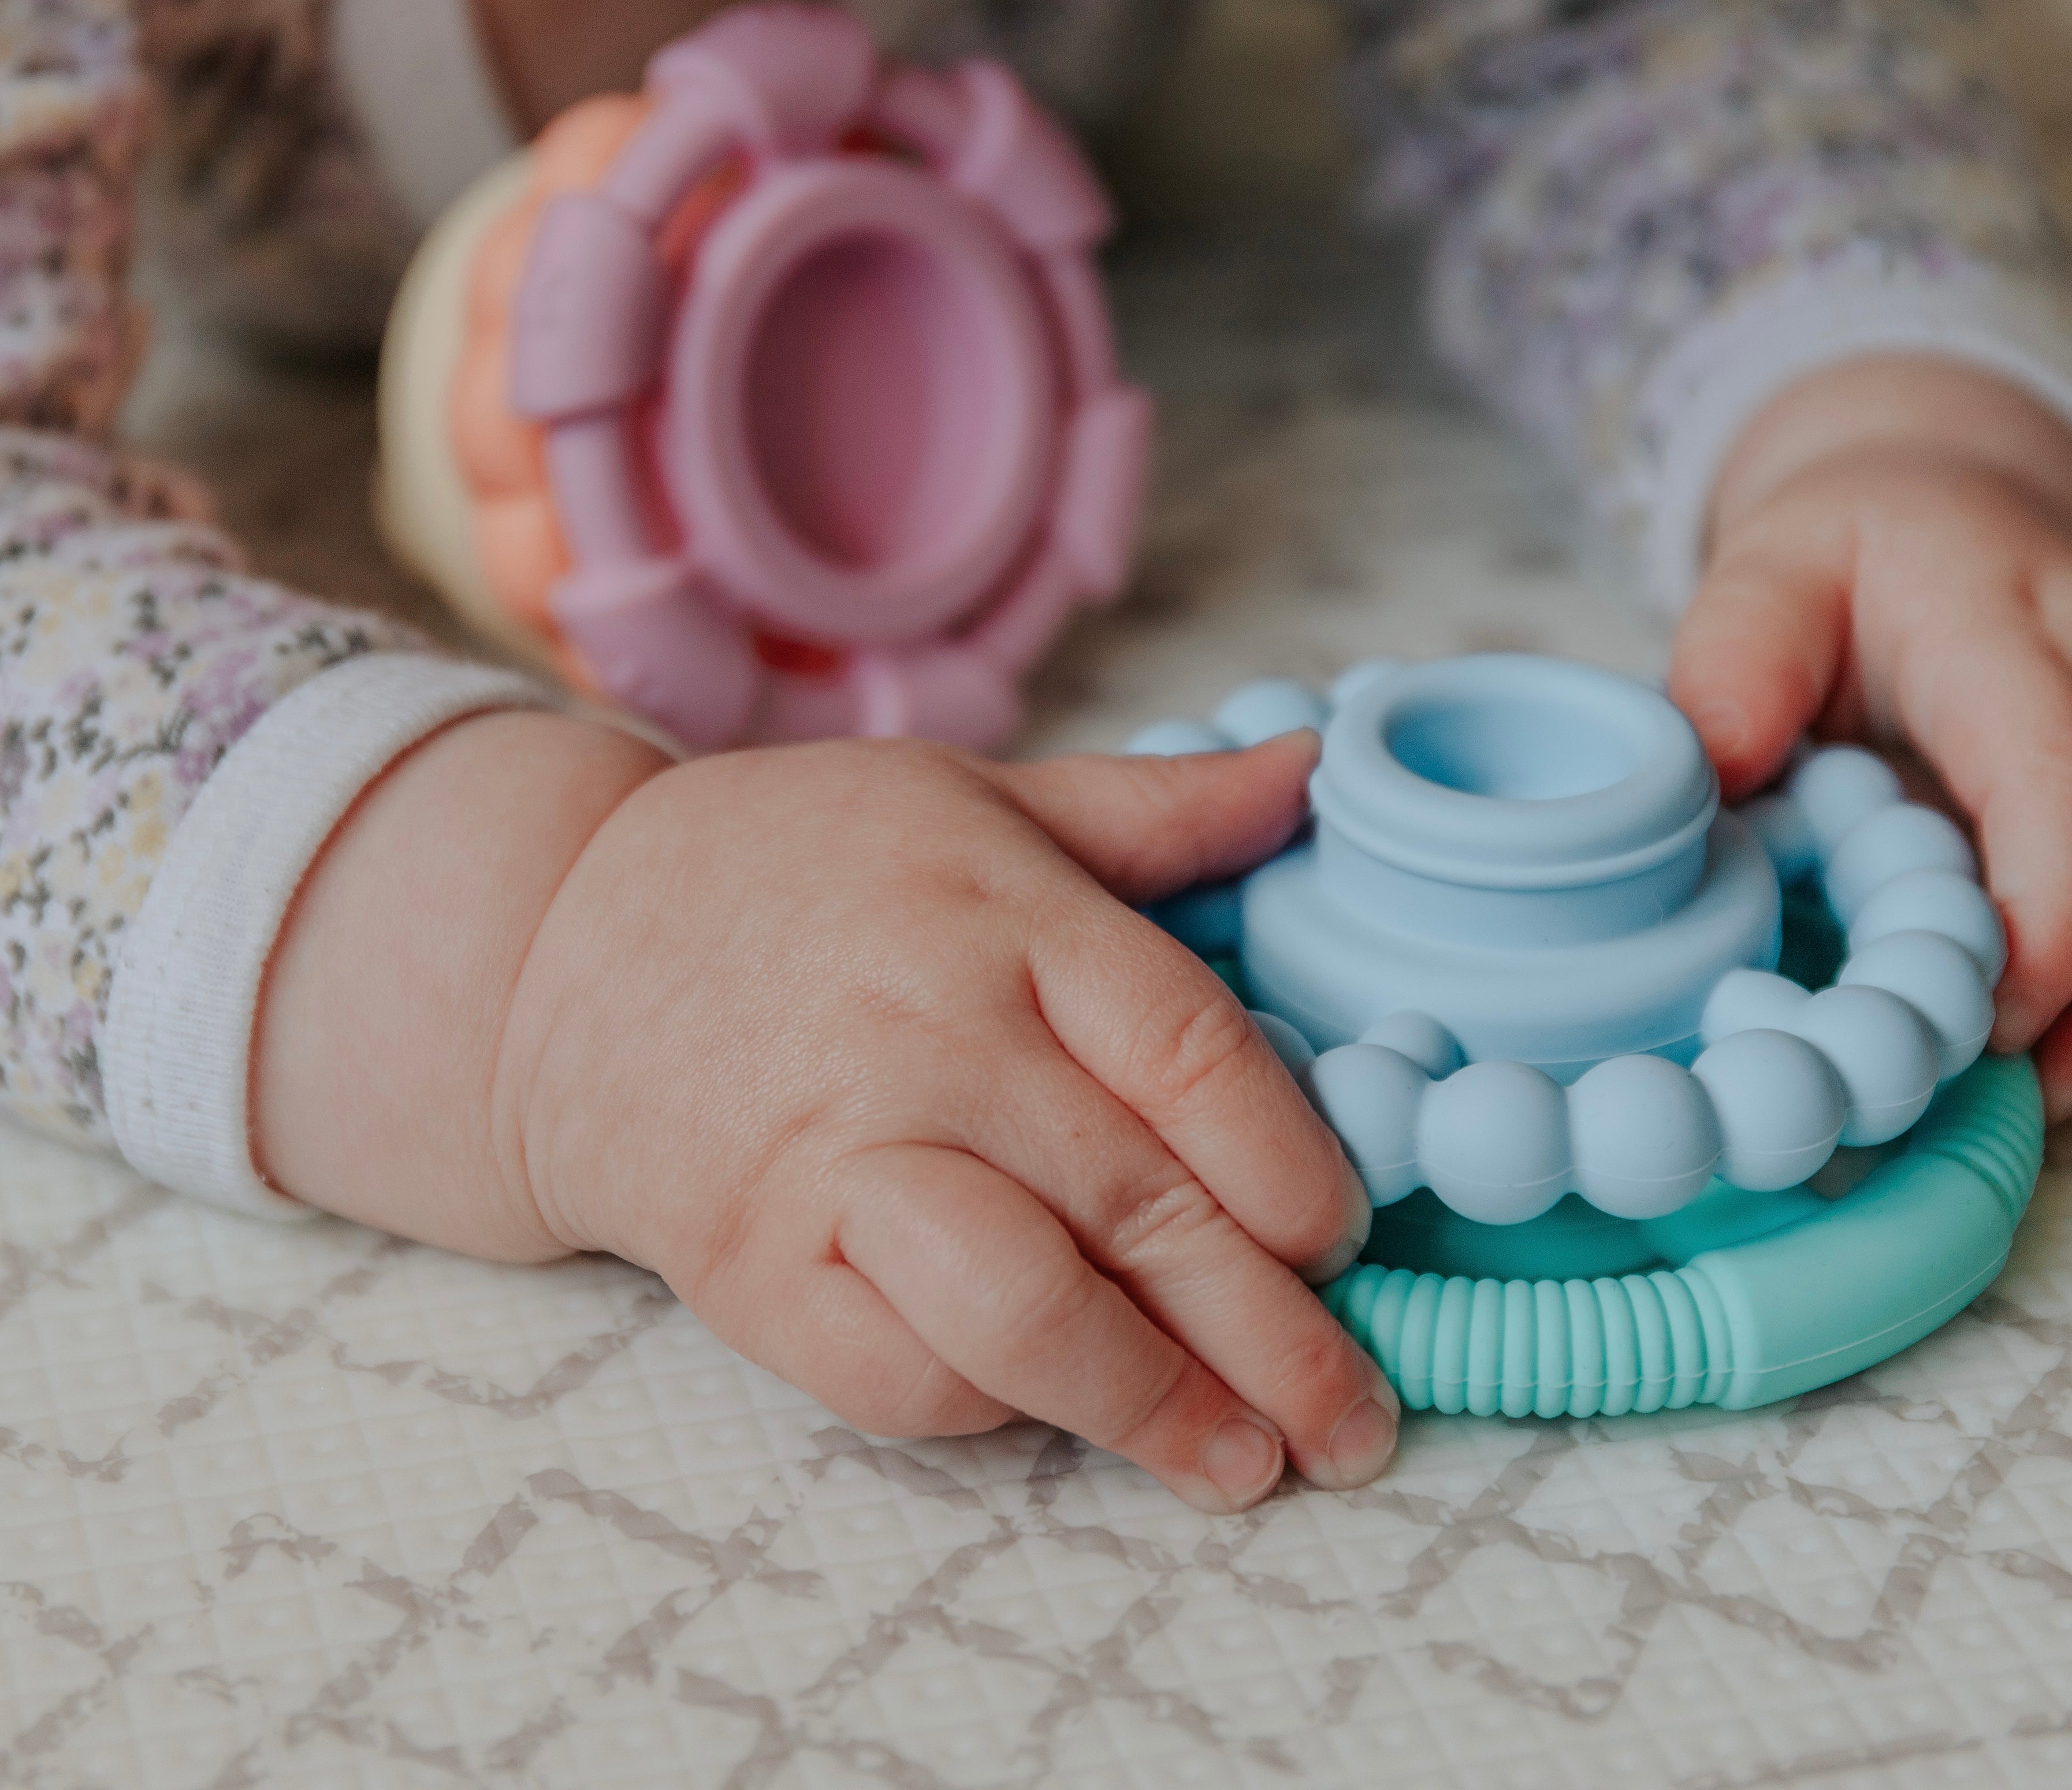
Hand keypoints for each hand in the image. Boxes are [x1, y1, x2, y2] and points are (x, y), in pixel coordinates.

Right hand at [257, 714, 1393, 1512]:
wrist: (555, 949)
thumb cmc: (799, 867)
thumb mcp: (979, 797)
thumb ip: (1156, 808)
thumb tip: (1314, 769)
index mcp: (1003, 914)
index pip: (1189, 1052)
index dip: (1290, 1163)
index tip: (1346, 1235)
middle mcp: (929, 1039)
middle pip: (1140, 1204)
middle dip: (1274, 1336)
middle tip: (1354, 1422)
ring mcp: (834, 1160)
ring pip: (1028, 1312)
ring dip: (1155, 1407)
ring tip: (1247, 1465)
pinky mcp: (754, 1266)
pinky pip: (900, 1374)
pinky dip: (1000, 1412)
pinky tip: (1072, 1422)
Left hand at [1670, 358, 2071, 1122]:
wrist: (1961, 504)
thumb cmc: (1857, 555)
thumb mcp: (1771, 568)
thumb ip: (1735, 660)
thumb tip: (1717, 771)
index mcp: (2015, 627)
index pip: (2065, 780)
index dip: (2042, 917)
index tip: (1977, 1011)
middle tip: (2026, 1076)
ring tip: (2050, 1082)